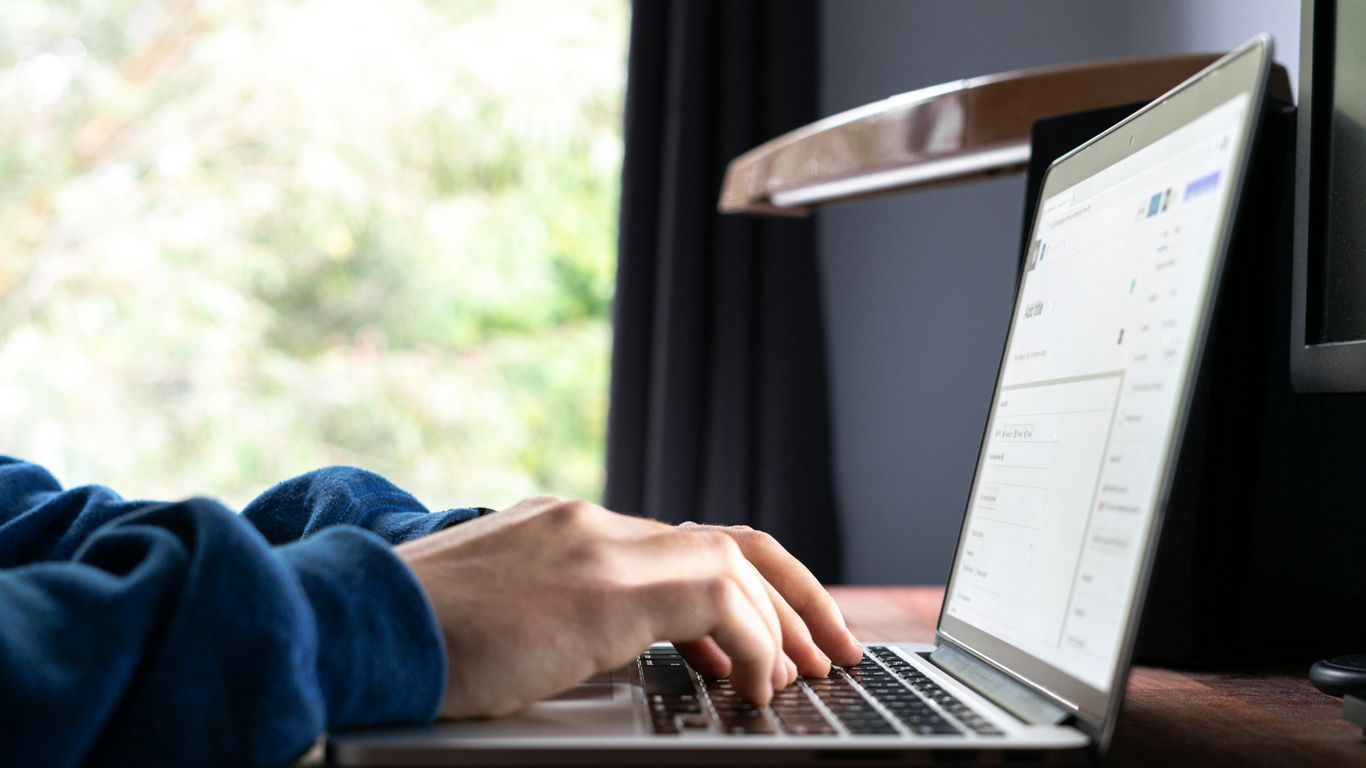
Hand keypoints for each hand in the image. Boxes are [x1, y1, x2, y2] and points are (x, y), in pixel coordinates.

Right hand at [395, 496, 863, 718]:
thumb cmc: (406, 636)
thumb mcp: (496, 612)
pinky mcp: (603, 585)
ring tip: (808, 674)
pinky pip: (718, 596)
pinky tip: (753, 687)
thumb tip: (605, 648)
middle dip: (794, 595)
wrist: (350, 624)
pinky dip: (752, 642)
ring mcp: (599, 544)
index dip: (743, 588)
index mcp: (567, 528)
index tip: (771, 639)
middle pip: (730, 539)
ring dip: (784, 623)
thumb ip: (555, 614)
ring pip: (734, 564)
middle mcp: (592, 522)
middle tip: (830, 647)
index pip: (682, 542)